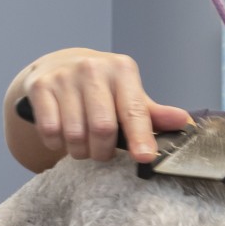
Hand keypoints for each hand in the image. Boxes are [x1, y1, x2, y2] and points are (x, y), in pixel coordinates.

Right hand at [5, 48, 193, 169]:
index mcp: (122, 70)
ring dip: (81, 151)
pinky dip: (57, 145)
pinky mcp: (40, 86)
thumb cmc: (103, 89)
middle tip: (104, 153)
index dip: (140, 137)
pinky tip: (63, 138)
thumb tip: (185, 122)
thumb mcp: (130, 96)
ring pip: (75, 134)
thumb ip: (155, 114)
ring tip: (84, 146)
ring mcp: (64, 76)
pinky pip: (50, 131)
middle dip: (104, 151)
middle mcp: (93, 68)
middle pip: (103, 127)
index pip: (134, 110)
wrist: (59, 67)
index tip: (146, 158)